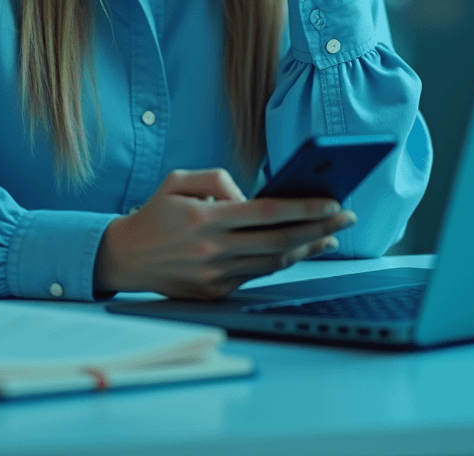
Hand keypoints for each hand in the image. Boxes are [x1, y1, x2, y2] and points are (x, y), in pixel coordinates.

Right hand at [94, 168, 357, 299]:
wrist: (126, 257)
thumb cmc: (156, 212)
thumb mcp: (179, 180)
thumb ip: (217, 179)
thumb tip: (251, 196)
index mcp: (205, 220)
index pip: (266, 213)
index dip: (303, 208)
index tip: (331, 201)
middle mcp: (213, 251)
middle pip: (280, 242)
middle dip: (319, 228)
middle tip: (347, 216)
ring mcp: (215, 276)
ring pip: (273, 263)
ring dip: (307, 248)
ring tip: (332, 234)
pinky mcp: (215, 293)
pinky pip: (257, 275)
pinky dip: (282, 261)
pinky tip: (299, 249)